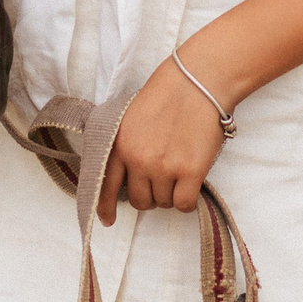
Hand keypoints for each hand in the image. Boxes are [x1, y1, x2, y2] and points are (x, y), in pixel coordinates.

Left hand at [97, 55, 229, 225]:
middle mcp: (138, 160)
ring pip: (163, 203)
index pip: (106, 185)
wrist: (197, 81)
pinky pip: (184, 204)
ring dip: (171, 193)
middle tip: (163, 180)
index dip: (105, 207)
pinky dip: (187, 200)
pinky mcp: (190, 172)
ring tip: (180, 169)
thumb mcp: (131, 118)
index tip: (107, 220)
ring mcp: (164, 167)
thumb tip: (130, 175)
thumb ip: (126, 145)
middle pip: (140, 201)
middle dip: (151, 195)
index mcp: (120, 145)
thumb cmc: (168, 95)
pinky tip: (191, 185)